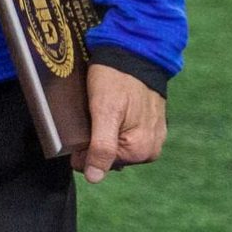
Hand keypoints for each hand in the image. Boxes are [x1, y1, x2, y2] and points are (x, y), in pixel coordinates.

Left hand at [73, 64, 166, 183]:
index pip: (97, 165)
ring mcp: (153, 139)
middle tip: (90, 115)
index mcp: (140, 151)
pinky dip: (114, 126)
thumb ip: (101, 147)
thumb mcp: (104, 112)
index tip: (78, 129)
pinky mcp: (151, 127)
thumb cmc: (117, 80)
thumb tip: (95, 178)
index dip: (81, 149)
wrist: (136, 53)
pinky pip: (125, 134)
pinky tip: (112, 110)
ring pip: (115, 145)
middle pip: (108, 156)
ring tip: (102, 109)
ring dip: (103, 133)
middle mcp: (150, 150)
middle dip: (94, 140)